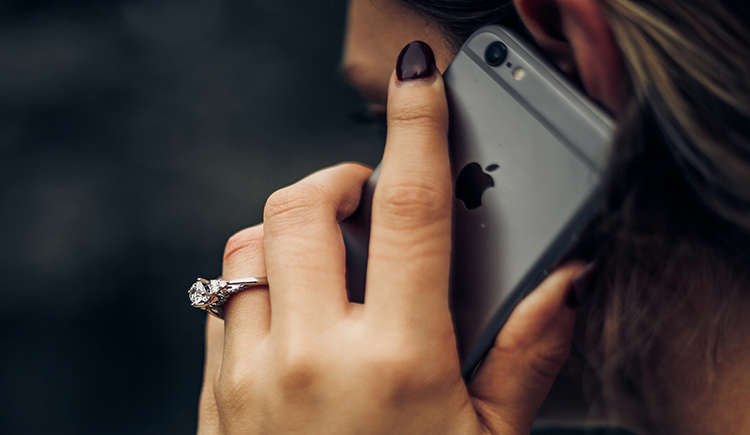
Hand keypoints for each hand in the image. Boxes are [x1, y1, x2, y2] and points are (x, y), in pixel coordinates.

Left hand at [197, 42, 584, 434]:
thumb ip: (529, 352)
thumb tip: (564, 281)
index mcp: (397, 361)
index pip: (413, 209)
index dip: (418, 128)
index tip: (419, 82)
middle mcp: (312, 359)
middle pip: (300, 209)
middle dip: (335, 184)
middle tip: (365, 202)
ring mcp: (252, 380)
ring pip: (245, 252)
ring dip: (287, 238)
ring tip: (327, 265)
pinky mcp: (218, 402)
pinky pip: (221, 309)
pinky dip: (255, 291)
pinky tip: (293, 321)